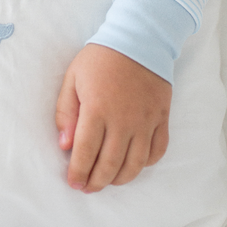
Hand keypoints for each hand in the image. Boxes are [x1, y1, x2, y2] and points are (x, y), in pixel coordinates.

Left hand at [55, 44, 170, 191]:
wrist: (138, 38)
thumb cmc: (100, 58)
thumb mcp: (73, 78)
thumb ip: (66, 113)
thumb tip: (64, 145)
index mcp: (97, 110)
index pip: (86, 153)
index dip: (78, 172)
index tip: (73, 182)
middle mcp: (123, 120)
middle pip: (110, 164)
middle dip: (96, 182)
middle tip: (87, 187)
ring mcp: (145, 121)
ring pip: (135, 164)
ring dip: (120, 179)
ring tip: (108, 181)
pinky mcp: (162, 118)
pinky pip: (157, 151)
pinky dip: (145, 164)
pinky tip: (133, 164)